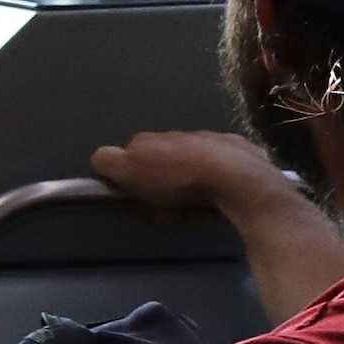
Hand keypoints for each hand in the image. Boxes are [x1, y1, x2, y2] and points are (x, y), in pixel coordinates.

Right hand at [91, 128, 297, 221]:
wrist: (239, 181)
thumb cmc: (180, 181)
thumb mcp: (131, 172)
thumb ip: (108, 161)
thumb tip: (101, 157)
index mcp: (151, 139)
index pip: (128, 156)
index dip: (130, 179)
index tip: (139, 200)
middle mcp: (180, 134)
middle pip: (162, 161)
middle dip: (161, 182)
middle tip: (169, 209)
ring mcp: (213, 139)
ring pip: (191, 163)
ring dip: (189, 181)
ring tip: (197, 206)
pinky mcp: (242, 151)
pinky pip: (222, 166)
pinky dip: (218, 178)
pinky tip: (221, 194)